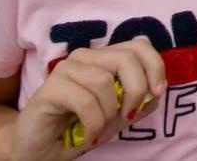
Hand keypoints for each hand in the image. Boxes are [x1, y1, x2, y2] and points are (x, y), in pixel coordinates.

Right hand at [0, 39, 164, 158]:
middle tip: (127, 116)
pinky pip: (85, 101)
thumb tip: (157, 92)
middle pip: (126, 58)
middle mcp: (85, 57)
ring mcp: (66, 69)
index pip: (139, 46)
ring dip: (109, 113)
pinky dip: (94, 124)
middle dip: (136, 91)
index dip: (154, 66)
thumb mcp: (116, 117)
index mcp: (103, 59)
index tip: (156, 93)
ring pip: (105, 81)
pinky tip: (90, 136)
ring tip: (100, 129)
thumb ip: (138, 103)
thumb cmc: (78, 129)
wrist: (39, 150)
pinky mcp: (51, 87)